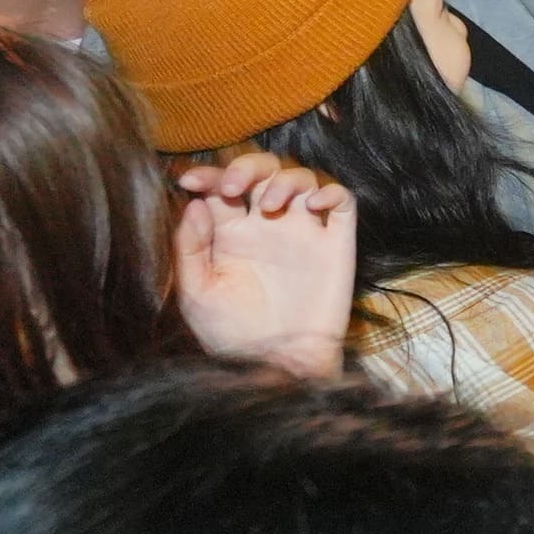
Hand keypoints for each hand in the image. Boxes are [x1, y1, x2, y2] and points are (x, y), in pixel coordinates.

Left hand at [170, 152, 357, 377]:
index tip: (190, 181)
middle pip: (263, 171)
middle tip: (235, 186)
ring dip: (286, 179)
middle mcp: (267, 225)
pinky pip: (343, 202)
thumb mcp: (197, 294)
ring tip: (271, 206)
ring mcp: (303, 232)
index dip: (208, 175)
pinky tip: (314, 204)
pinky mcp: (335, 244)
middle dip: (248, 167)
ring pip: (302, 178)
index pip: (222, 187)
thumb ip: (191, 248)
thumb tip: (196, 203)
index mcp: (231, 233)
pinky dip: (332, 192)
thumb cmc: (233, 335)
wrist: (277, 366)